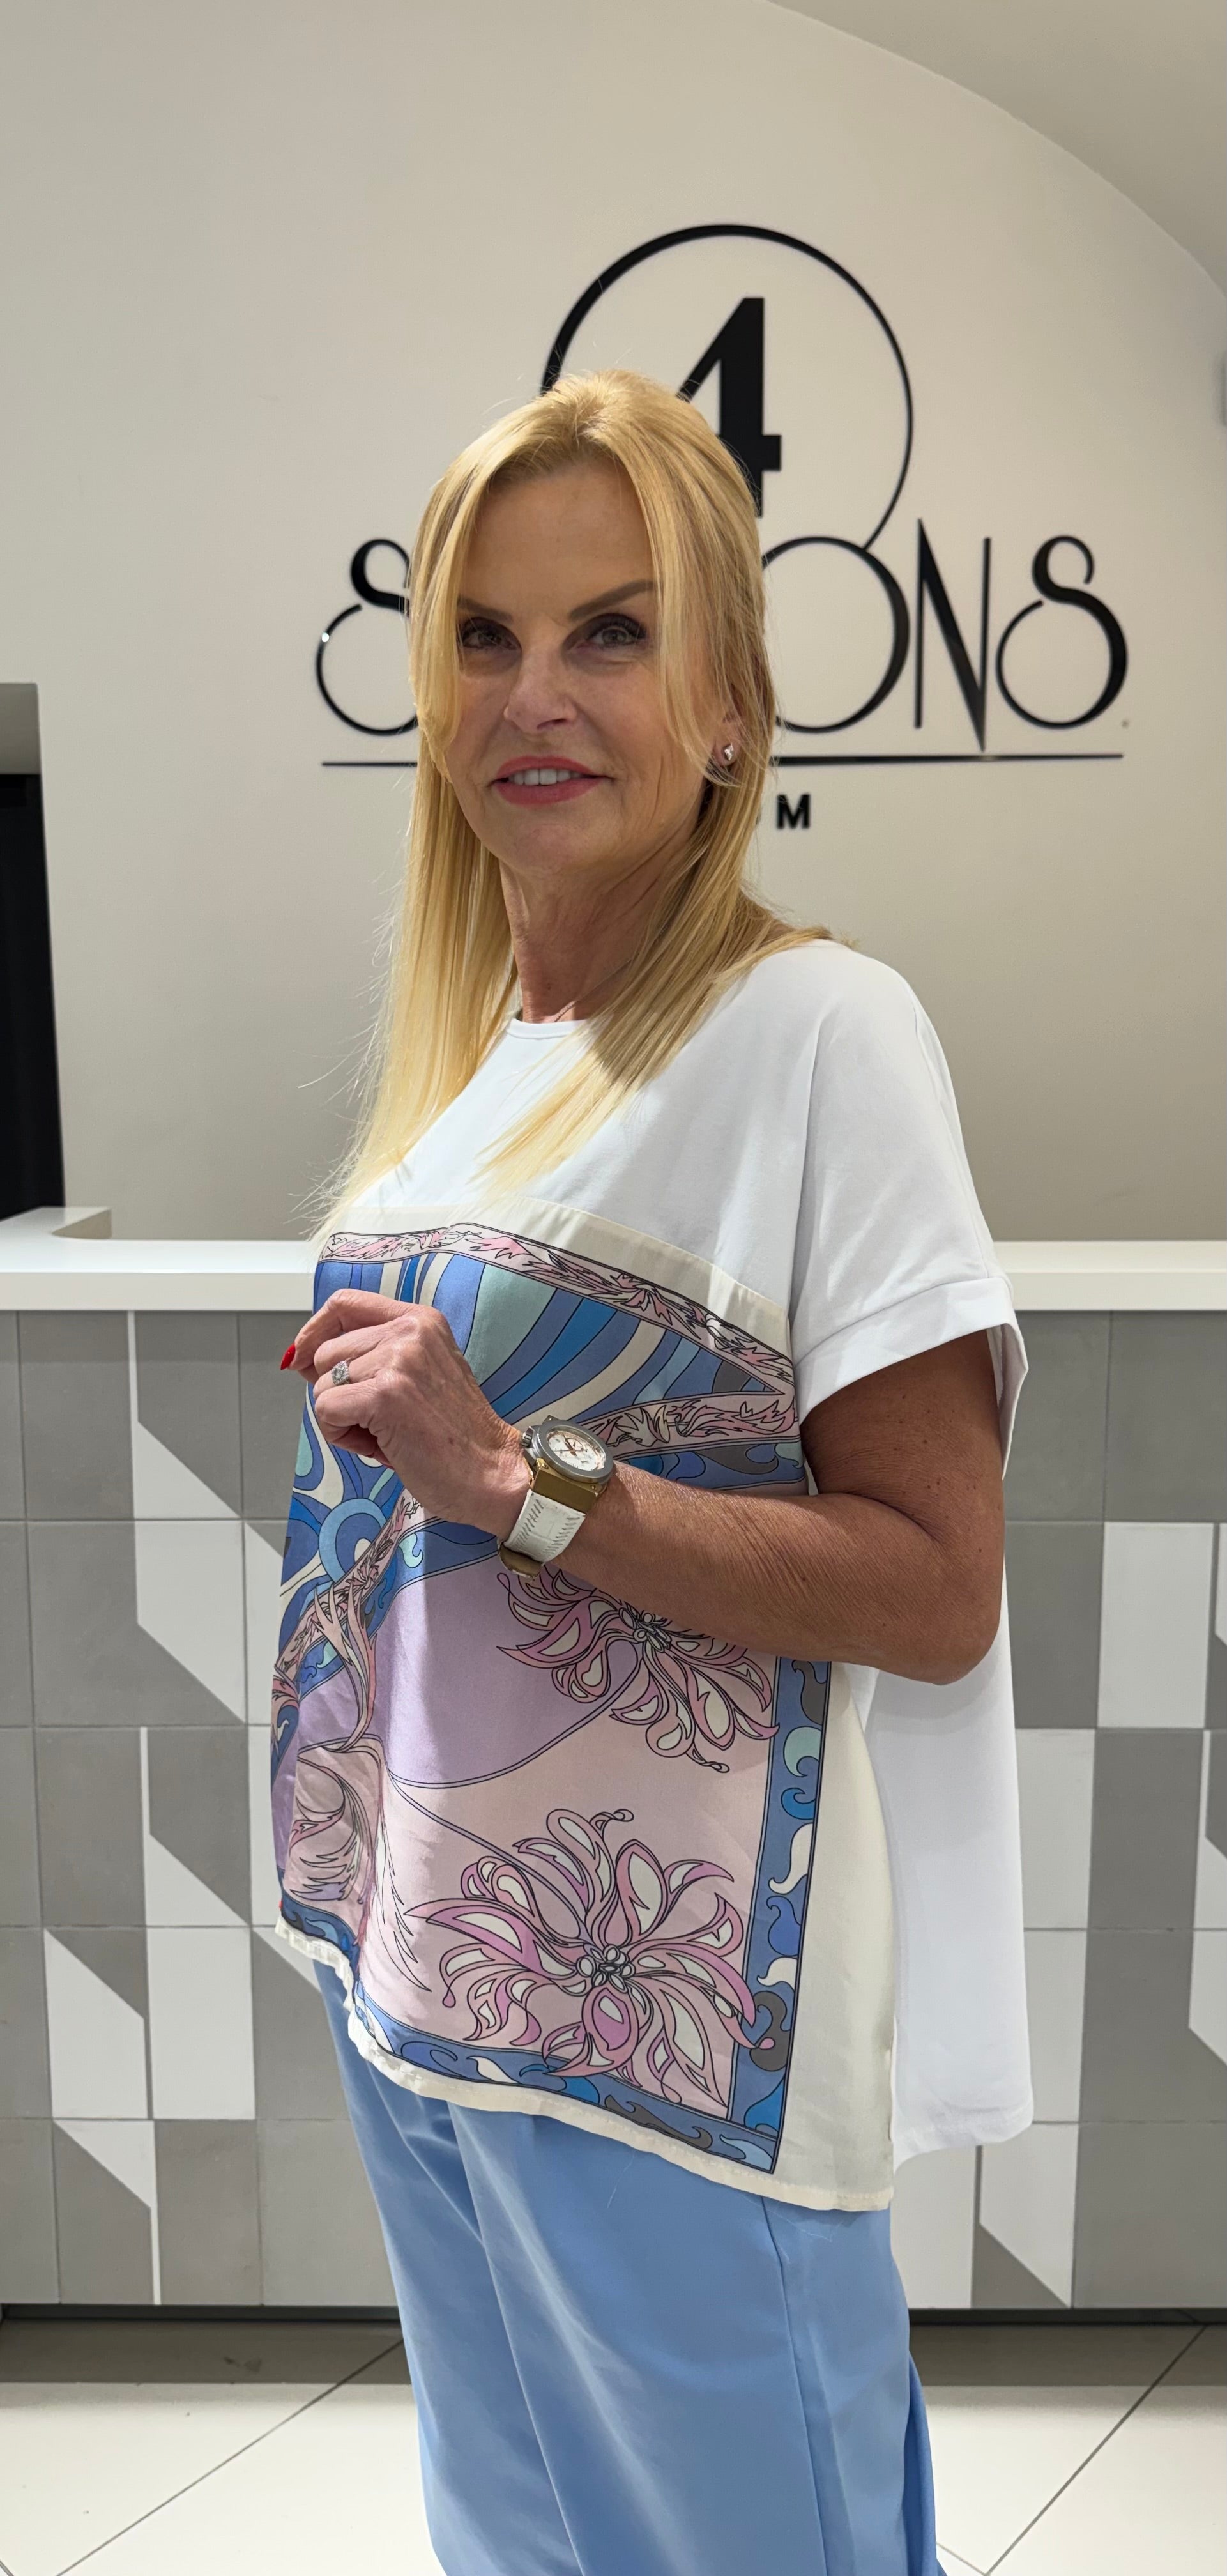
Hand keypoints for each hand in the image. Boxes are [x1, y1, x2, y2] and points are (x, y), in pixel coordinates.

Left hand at [287, 1290, 529, 1538]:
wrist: (490, 1472)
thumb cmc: (454, 1435)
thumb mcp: (417, 1374)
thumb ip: (371, 1357)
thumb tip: (302, 1358)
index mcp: (420, 1320)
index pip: (345, 1303)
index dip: (314, 1330)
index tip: (301, 1357)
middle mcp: (409, 1331)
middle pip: (325, 1353)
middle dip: (336, 1393)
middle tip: (375, 1420)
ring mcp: (397, 1361)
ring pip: (321, 1386)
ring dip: (342, 1419)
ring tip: (384, 1434)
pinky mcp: (384, 1395)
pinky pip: (326, 1411)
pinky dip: (341, 1436)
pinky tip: (379, 1445)